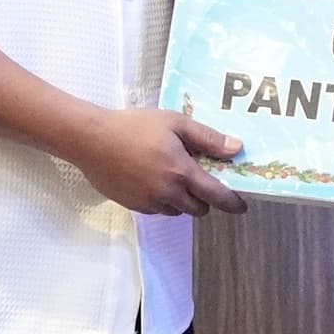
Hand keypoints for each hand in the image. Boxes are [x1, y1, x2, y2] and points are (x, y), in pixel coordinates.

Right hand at [72, 107, 248, 216]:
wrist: (91, 140)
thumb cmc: (134, 126)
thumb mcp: (175, 123)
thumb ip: (207, 138)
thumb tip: (236, 148)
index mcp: (182, 172)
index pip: (217, 196)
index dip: (233, 203)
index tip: (241, 205)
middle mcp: (168, 193)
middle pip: (199, 209)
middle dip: (204, 199)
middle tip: (198, 179)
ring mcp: (150, 203)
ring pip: (177, 211)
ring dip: (182, 200)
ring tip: (171, 175)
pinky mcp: (134, 207)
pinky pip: (158, 210)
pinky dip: (162, 200)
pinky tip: (151, 179)